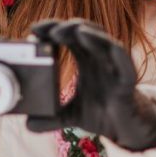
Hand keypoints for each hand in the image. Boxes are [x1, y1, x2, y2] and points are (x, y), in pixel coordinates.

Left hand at [25, 19, 155, 151]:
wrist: (125, 128)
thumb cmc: (101, 111)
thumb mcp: (70, 116)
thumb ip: (50, 118)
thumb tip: (28, 124)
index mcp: (86, 60)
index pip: (69, 36)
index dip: (54, 29)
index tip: (34, 30)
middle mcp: (100, 58)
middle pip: (85, 32)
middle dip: (68, 28)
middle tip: (49, 30)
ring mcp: (115, 67)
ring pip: (106, 42)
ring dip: (92, 35)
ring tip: (76, 31)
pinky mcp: (127, 81)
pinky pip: (125, 63)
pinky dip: (118, 53)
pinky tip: (111, 48)